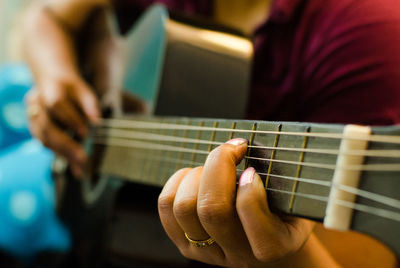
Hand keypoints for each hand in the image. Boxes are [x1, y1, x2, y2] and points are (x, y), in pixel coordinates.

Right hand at [25, 76, 99, 177]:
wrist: (51, 83)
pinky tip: (75, 167)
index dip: (70, 119)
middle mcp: (35, 103)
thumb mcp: (83, 89)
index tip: (86, 133)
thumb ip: (90, 103)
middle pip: (47, 126)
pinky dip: (61, 156)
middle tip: (83, 158)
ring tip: (81, 167)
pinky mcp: (34, 129)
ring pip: (44, 139)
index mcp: (48, 88)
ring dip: (63, 154)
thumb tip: (97, 121)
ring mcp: (31, 117)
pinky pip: (46, 145)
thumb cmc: (71, 89)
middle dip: (65, 144)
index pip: (56, 104)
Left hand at [158, 138, 314, 266]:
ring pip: (184, 208)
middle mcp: (238, 254)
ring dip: (197, 175)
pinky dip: (178, 181)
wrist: (270, 241)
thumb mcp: (294, 196)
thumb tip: (245, 145)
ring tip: (214, 168)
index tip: (252, 170)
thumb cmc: (283, 210)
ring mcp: (208, 252)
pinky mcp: (185, 244)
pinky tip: (197, 176)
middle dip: (217, 165)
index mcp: (275, 245)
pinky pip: (167, 207)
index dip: (248, 188)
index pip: (251, 220)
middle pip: (211, 210)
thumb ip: (282, 178)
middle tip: (232, 150)